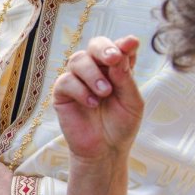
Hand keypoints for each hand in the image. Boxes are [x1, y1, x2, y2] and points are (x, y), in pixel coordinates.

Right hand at [52, 35, 143, 162]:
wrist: (105, 151)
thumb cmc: (121, 126)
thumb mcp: (132, 102)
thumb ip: (126, 79)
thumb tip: (118, 57)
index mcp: (116, 69)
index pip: (119, 48)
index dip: (124, 43)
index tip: (132, 43)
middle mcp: (96, 69)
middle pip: (95, 45)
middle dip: (104, 48)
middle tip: (114, 58)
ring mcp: (78, 80)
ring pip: (78, 59)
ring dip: (93, 73)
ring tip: (105, 93)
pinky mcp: (62, 93)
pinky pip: (66, 81)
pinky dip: (80, 89)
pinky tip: (92, 103)